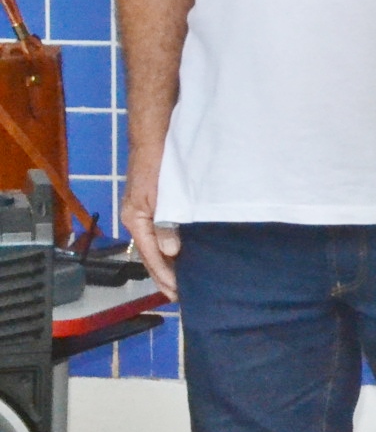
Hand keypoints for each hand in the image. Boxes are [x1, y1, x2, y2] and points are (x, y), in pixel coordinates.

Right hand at [119, 147, 178, 300]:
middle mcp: (139, 219)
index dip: (164, 275)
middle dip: (164, 276)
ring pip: (157, 245)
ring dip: (168, 264)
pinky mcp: (157, 204)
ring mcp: (147, 212)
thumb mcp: (159, 194)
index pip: (150, 256)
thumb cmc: (156, 162)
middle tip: (180, 296)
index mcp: (136, 219)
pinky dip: (171, 247)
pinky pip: (162, 232)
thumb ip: (163, 223)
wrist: (156, 135)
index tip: (177, 293)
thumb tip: (170, 252)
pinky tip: (182, 253)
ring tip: (182, 282)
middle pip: (151, 255)